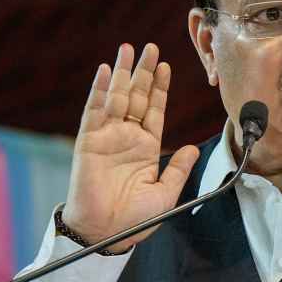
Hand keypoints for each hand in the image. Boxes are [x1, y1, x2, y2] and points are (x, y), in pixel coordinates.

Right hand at [61, 43, 199, 252]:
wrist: (106, 234)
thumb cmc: (134, 219)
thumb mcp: (166, 193)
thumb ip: (178, 169)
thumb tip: (192, 148)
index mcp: (146, 147)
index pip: (154, 109)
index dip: (160, 88)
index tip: (165, 66)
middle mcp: (127, 137)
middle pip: (136, 96)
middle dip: (143, 72)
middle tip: (150, 47)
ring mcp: (107, 137)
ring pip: (116, 97)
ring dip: (122, 73)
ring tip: (128, 49)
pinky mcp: (89, 141)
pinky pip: (94, 111)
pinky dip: (98, 90)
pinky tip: (104, 71)